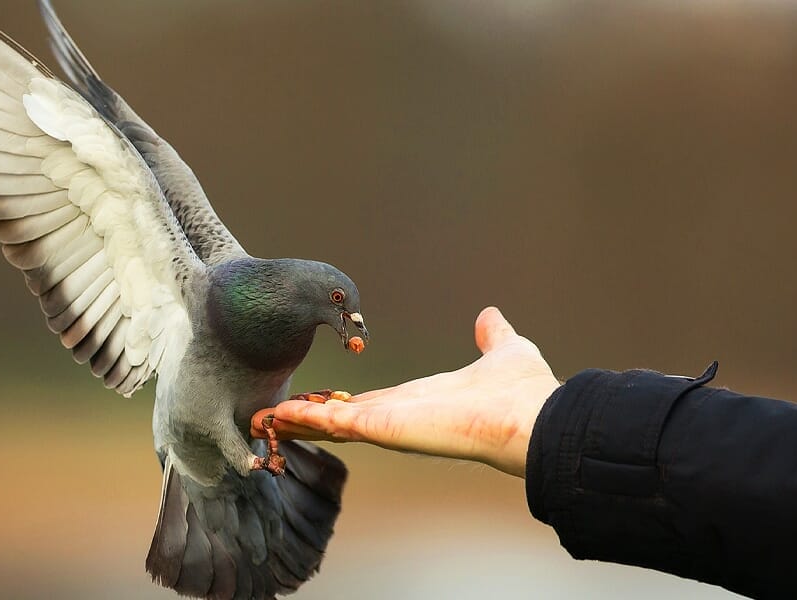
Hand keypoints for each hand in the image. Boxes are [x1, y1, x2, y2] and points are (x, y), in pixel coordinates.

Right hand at [251, 307, 560, 476]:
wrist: (533, 417)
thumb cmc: (523, 392)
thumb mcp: (503, 350)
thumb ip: (492, 336)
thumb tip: (490, 317)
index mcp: (420, 400)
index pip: (370, 403)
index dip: (342, 402)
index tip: (319, 399)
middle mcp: (399, 415)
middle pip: (341, 416)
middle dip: (309, 417)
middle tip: (275, 415)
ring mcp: (389, 423)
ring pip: (330, 421)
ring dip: (297, 419)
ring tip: (263, 416)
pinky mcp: (383, 426)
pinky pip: (333, 420)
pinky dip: (303, 418)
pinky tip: (277, 416)